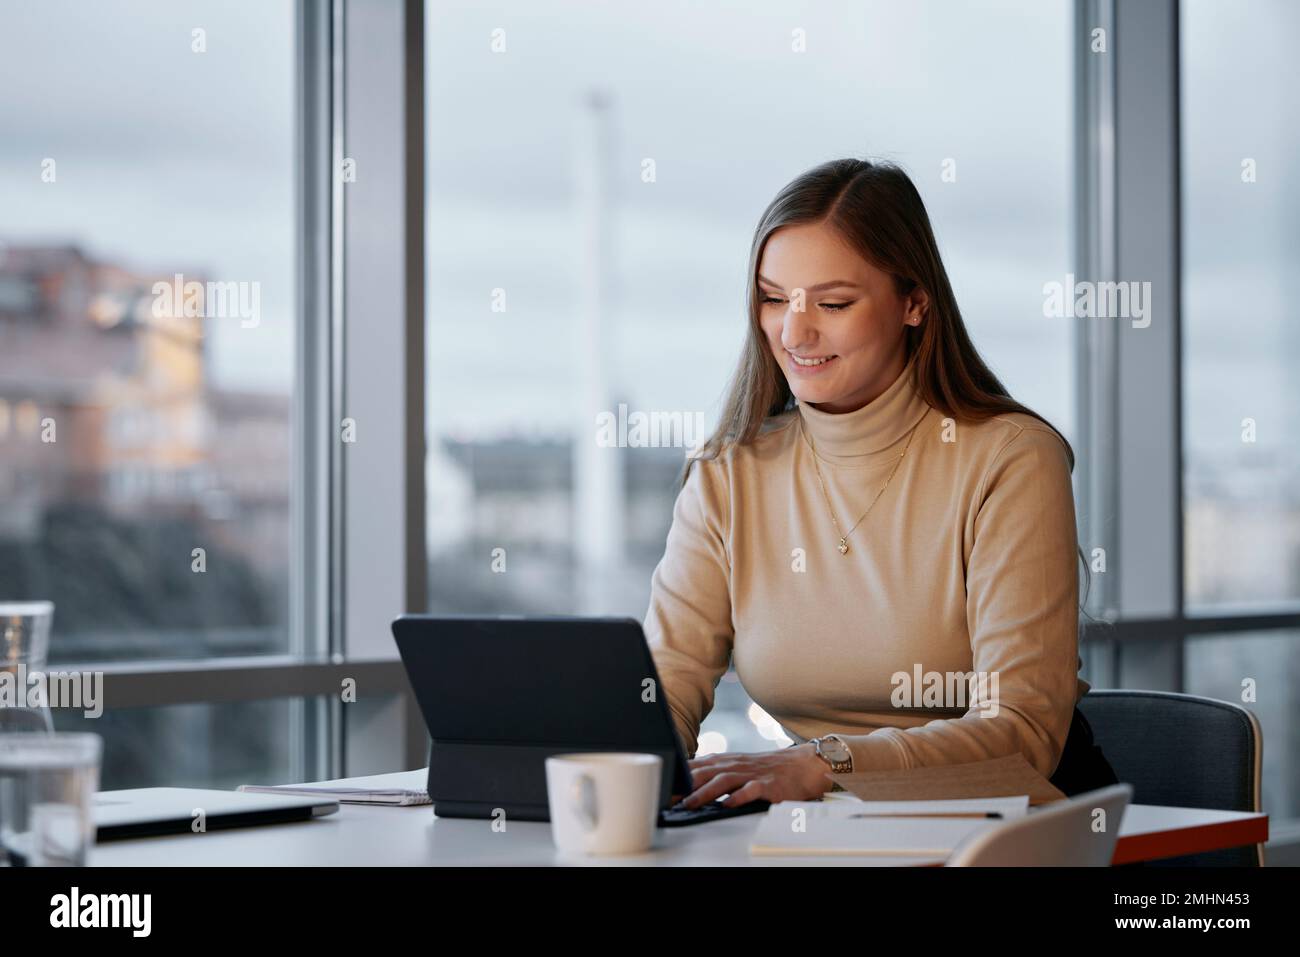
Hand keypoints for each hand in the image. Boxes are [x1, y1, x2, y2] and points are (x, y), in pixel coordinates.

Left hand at [682, 743, 835, 807]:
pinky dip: (738, 797)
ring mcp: (752, 774)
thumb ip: (715, 772)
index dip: (678, 776)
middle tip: (669, 798)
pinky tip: (727, 805)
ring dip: (705, 792)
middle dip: (685, 785)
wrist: (803, 765)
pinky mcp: (768, 785)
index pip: (697, 766)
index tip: (662, 786)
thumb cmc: (767, 768)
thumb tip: (687, 783)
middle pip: (705, 772)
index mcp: (727, 761)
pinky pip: (751, 790)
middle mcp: (736, 765)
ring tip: (690, 803)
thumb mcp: (738, 766)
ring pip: (724, 780)